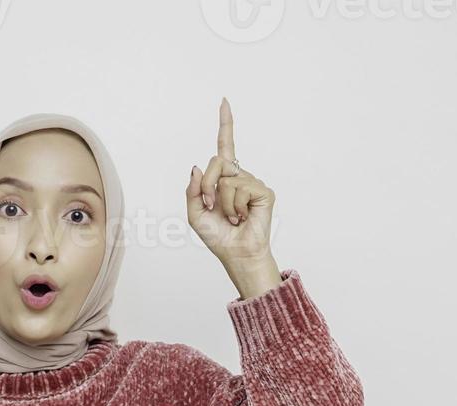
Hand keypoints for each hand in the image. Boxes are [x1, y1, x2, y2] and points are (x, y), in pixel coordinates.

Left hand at [185, 98, 281, 296]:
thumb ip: (192, 190)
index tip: (224, 102)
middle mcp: (239, 177)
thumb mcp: (194, 214)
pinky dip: (235, 206)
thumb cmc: (218, 236)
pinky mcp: (263, 192)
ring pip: (227, 179)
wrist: (236, 253)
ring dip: (222, 202)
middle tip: (211, 206)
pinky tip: (243, 217)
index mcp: (223, 179)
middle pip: (217, 162)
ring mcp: (252, 183)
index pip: (225, 147)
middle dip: (207, 186)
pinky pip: (241, 189)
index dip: (225, 125)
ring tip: (232, 217)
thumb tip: (197, 167)